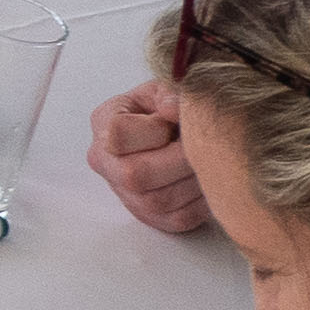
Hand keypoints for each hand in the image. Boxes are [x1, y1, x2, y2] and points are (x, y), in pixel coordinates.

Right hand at [87, 80, 210, 235]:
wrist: (167, 136)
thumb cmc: (163, 109)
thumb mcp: (161, 91)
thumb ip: (167, 94)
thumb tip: (174, 111)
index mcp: (103, 125)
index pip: (118, 135)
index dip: (154, 129)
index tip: (172, 122)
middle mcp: (106, 165)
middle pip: (134, 175)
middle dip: (178, 158)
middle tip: (199, 145)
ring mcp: (127, 197)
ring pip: (159, 200)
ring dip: (194, 179)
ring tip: (206, 160)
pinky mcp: (152, 219)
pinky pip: (179, 218)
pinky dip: (202, 199)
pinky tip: (205, 178)